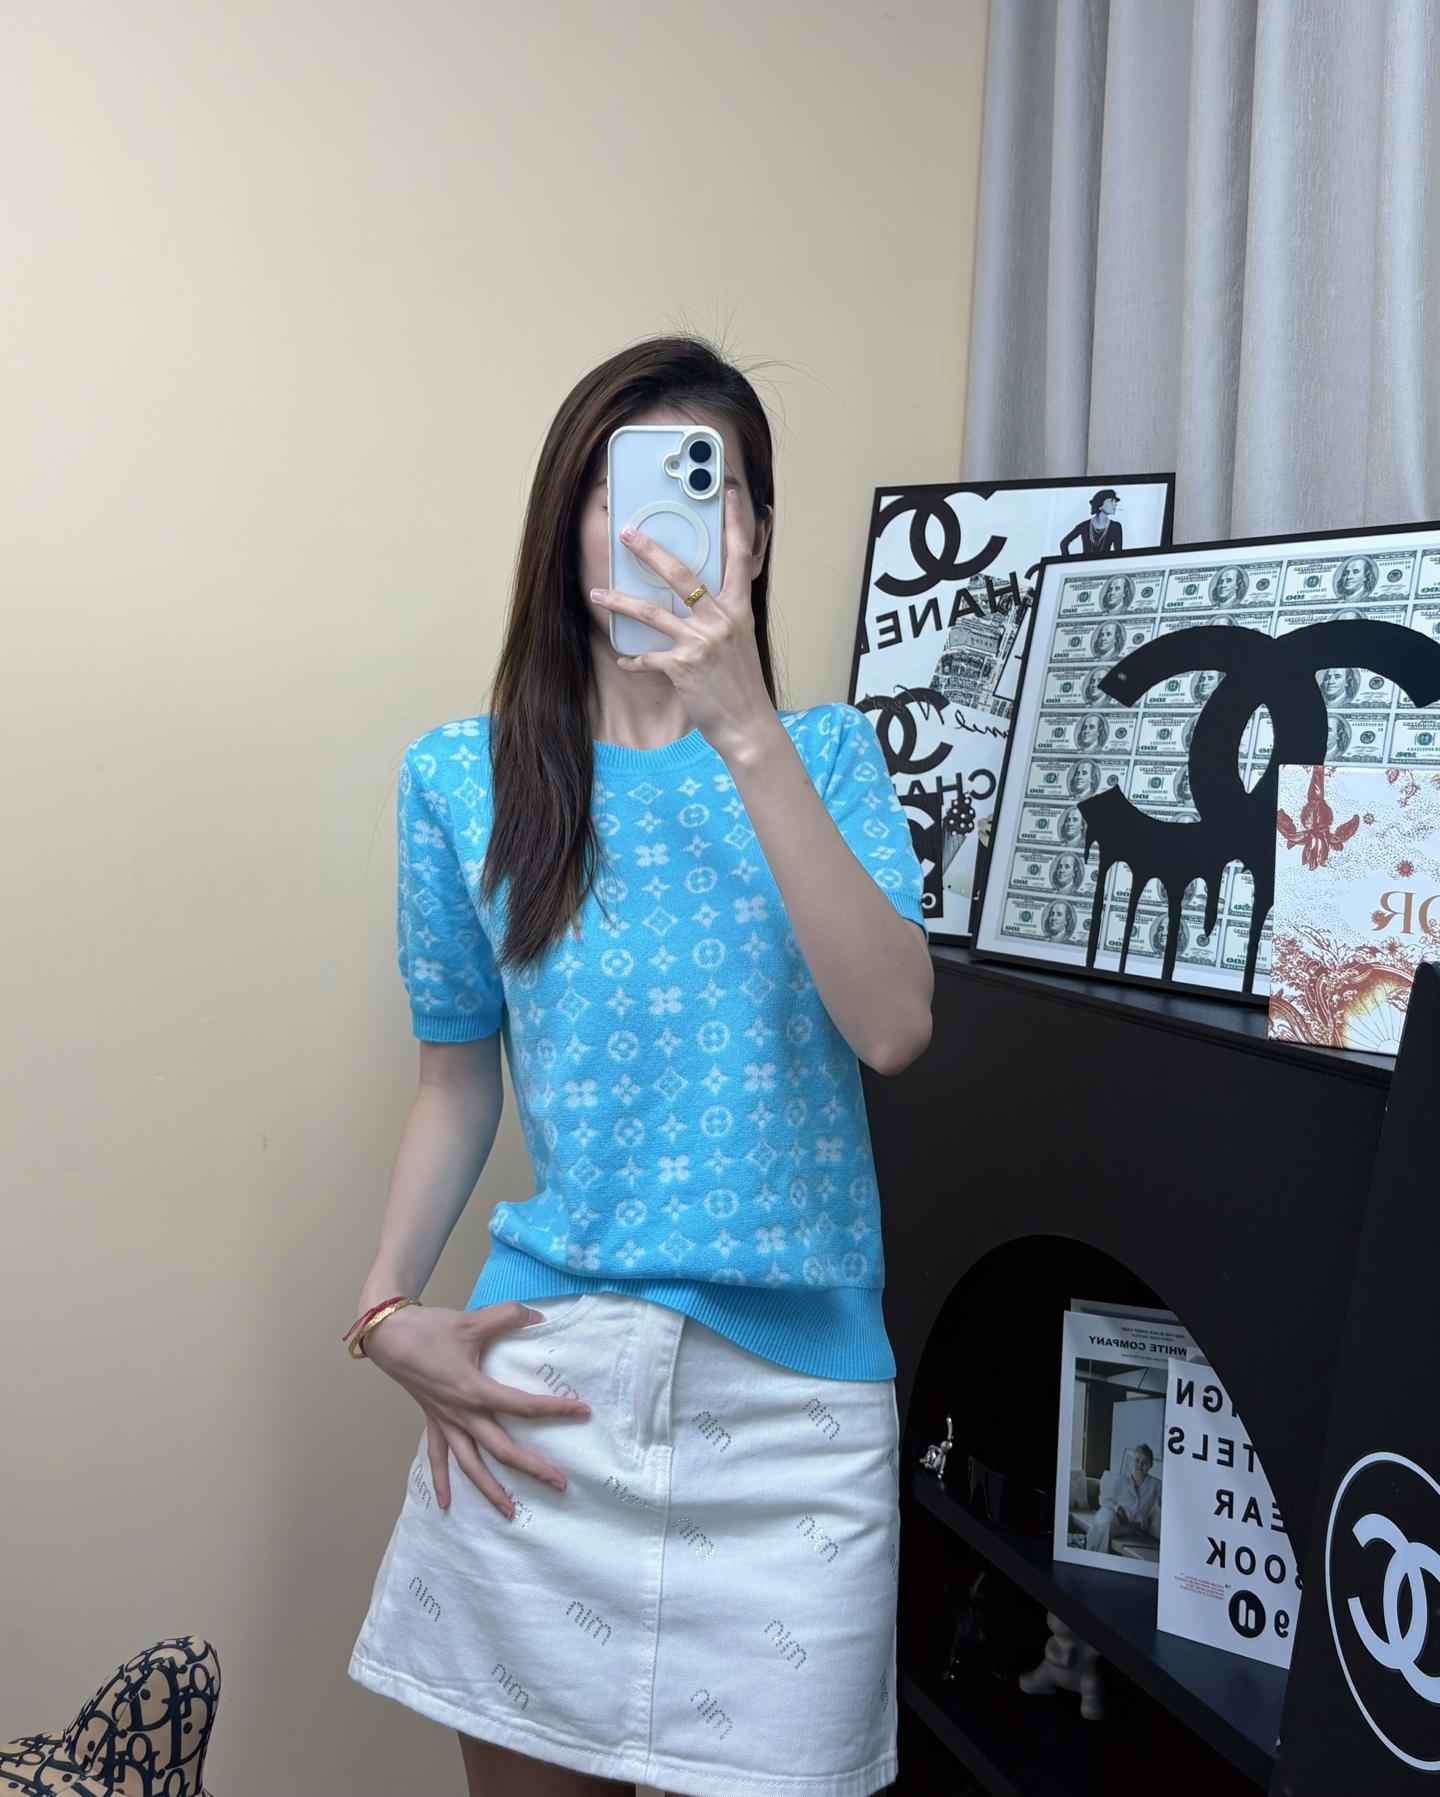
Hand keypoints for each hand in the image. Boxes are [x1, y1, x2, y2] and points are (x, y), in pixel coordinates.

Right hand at [363, 1300, 589, 1517]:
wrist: (388, 1336)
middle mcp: (462, 1413)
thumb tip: (538, 1315)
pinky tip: (446, 1503)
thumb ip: (507, 1315)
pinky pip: (437, 1456)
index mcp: (474, 1390)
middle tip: (560, 1484)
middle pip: (502, 1449)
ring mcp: (446, 1421)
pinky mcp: (433, 1420)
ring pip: (470, 1464)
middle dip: (532, 1468)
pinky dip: (440, 1480)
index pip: (522, 1406)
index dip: (555, 1409)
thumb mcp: (471, 1319)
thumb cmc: (428, 1329)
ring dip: (490, 1489)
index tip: (581, 1411)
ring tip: (510, 1512)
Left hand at [591, 490, 777, 759]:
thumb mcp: (741, 642)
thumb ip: (722, 617)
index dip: (735, 524)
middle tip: (628, 533)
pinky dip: (634, 659)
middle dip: (651, 550)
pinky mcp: (682, 667)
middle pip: (682, 574)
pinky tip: (624, 660)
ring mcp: (701, 643)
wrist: (747, 724)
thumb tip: (700, 601)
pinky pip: (648, 657)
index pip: (740, 558)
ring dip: (620, 602)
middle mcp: (720, 621)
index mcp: (738, 611)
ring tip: (598, 594)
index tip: (728, 494)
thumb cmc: (742, 686)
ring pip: (652, 612)